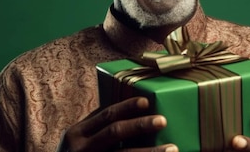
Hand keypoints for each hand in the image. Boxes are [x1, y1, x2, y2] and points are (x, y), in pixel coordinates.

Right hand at [59, 96, 177, 151]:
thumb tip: (130, 111)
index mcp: (77, 133)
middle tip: (163, 121)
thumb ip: (97, 127)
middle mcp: (81, 148)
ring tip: (172, 149)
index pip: (106, 114)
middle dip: (140, 125)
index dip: (127, 107)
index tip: (147, 102)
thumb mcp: (78, 140)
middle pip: (115, 132)